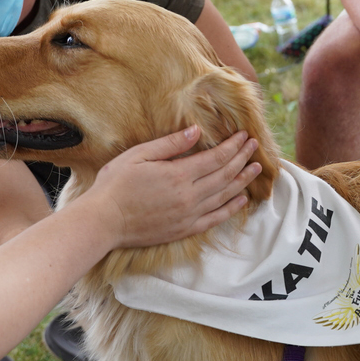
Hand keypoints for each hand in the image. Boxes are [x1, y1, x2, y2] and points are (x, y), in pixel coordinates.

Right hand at [81, 126, 260, 248]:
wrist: (103, 222)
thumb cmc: (115, 185)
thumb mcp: (139, 155)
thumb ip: (170, 144)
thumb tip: (196, 131)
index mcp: (179, 175)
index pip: (216, 158)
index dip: (233, 146)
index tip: (244, 135)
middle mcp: (189, 196)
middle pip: (225, 175)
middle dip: (242, 158)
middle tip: (255, 146)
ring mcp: (189, 215)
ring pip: (225, 196)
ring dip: (243, 181)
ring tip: (256, 168)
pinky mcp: (184, 229)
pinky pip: (215, 218)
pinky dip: (231, 209)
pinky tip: (241, 199)